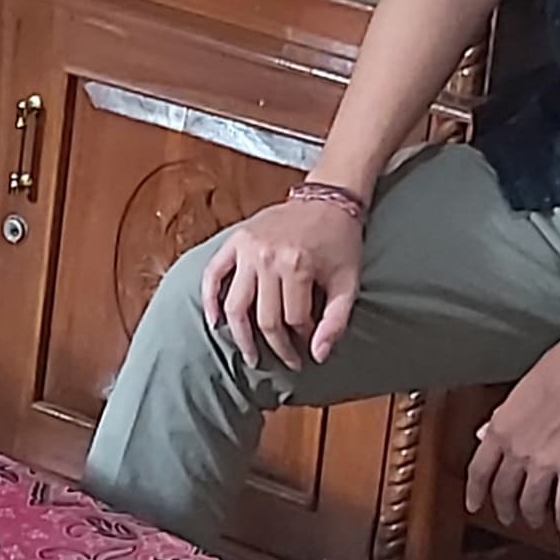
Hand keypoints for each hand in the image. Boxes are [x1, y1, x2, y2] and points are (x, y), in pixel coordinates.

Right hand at [199, 195, 363, 371]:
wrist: (328, 199)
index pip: (293, 320)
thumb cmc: (341, 241)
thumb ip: (336, 320)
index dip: (301, 341)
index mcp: (297, 265)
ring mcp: (247, 249)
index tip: (307, 350)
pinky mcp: (235, 241)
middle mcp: (268, 258)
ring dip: (241, 336)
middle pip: (264, 318)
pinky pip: (213, 275)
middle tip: (285, 360)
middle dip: (276, 346)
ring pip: (235, 305)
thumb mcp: (349, 281)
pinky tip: (215, 322)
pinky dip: (210, 300)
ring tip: (250, 355)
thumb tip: (318, 355)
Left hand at [464, 315, 559, 532]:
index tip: (473, 504)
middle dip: (504, 508)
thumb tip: (485, 432)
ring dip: (531, 515)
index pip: (479, 470)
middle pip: (503, 491)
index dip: (474, 492)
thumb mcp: (520, 392)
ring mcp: (544, 462)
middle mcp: (518, 449)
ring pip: (530, 502)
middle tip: (507, 517)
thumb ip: (502, 418)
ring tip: (535, 520)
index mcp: (502, 428)